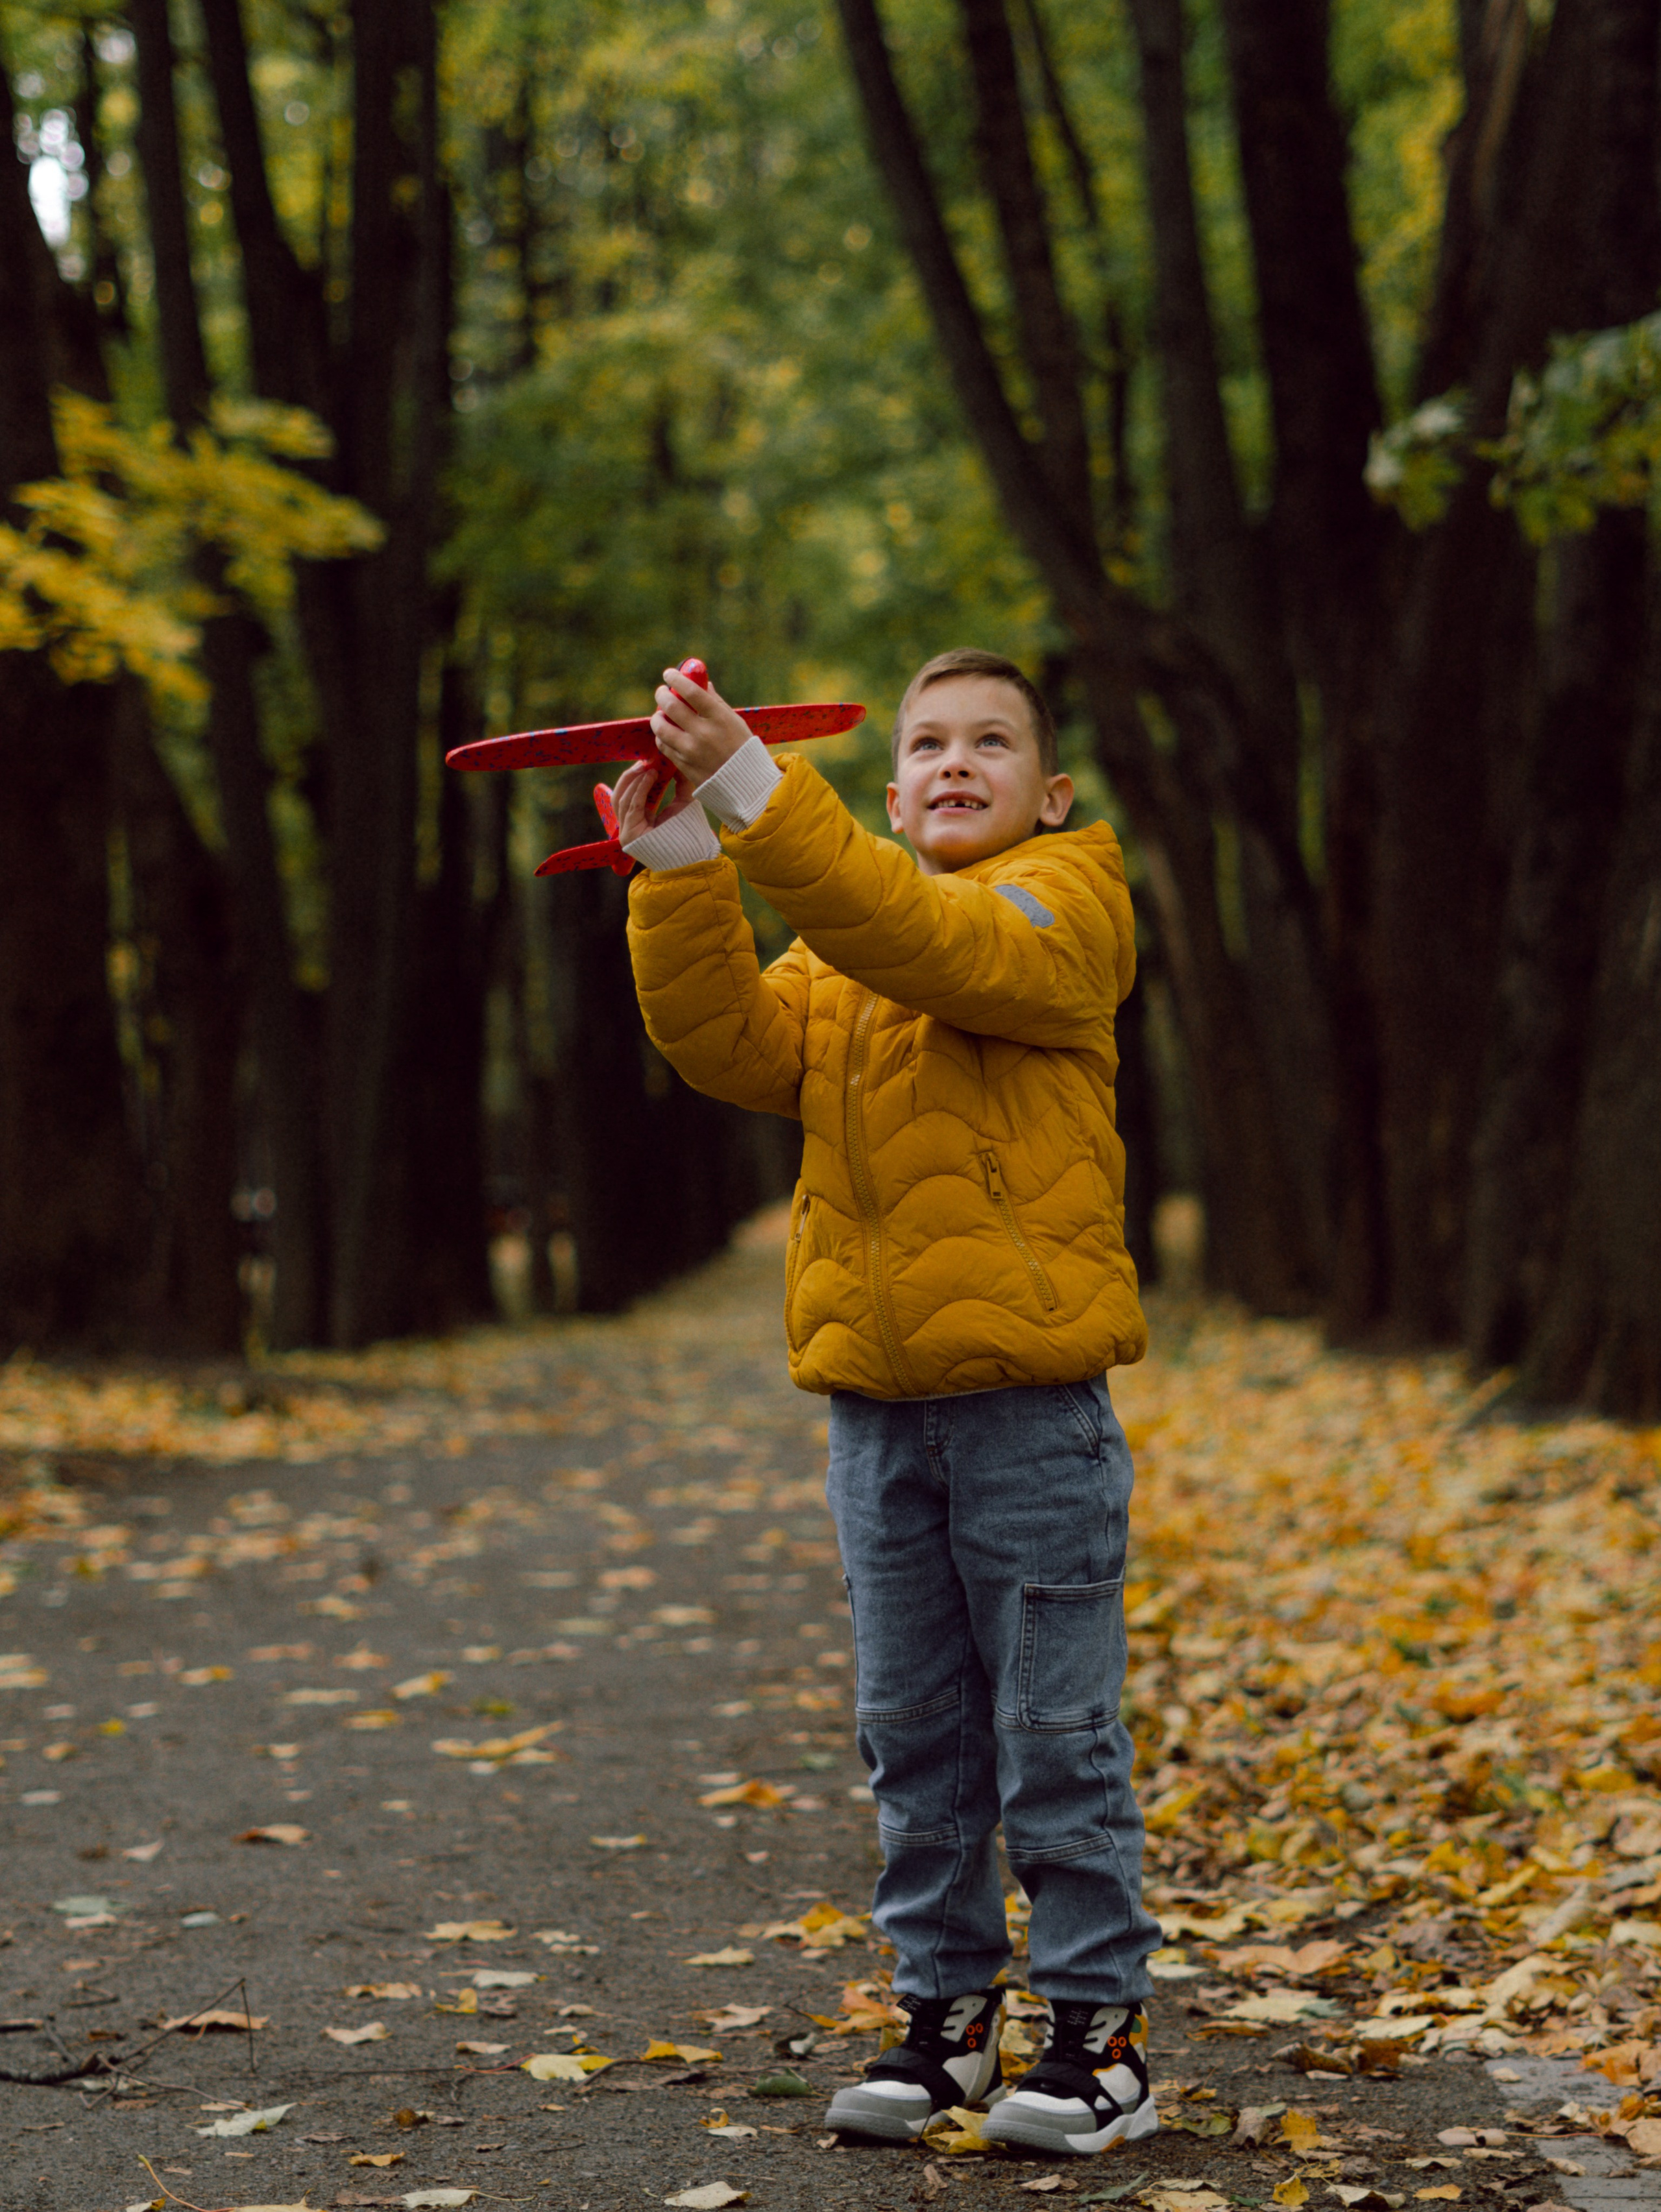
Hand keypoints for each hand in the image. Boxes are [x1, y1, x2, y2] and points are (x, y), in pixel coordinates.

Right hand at [611, 757, 699, 845]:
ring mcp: (627, 831)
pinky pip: (631, 806)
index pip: (627, 794)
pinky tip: (650, 777)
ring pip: (621, 799)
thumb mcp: (682, 804)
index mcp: (638, 818)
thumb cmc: (688, 833)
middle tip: (645, 761)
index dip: (634, 776)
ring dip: (635, 780)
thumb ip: (680, 785)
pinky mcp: (630, 835)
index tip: (646, 760)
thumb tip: (679, 764)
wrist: (692, 857)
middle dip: (631, 775)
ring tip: (649, 767)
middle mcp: (629, 825)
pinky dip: (639, 789)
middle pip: (619, 794)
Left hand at [649, 663, 751, 787]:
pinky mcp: (683, 765)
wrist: (745, 784)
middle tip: (662, 692)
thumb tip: (702, 683)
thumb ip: (715, 701)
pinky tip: (665, 732)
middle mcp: (703, 733)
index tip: (669, 673)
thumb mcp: (734, 721)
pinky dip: (661, 736)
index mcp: (719, 718)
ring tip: (660, 714)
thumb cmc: (741, 748)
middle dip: (662, 695)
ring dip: (657, 717)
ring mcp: (691, 751)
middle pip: (671, 707)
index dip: (676, 678)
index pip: (691, 691)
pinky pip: (663, 746)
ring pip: (661, 728)